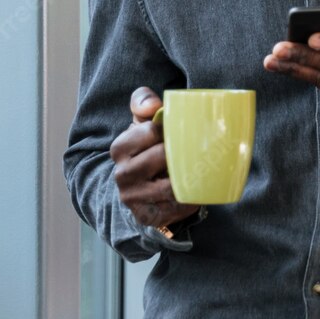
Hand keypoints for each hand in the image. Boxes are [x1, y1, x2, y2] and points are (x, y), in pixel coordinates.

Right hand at [110, 87, 199, 228]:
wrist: (140, 186)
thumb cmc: (147, 146)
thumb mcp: (142, 121)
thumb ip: (143, 102)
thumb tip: (154, 106)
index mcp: (120, 148)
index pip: (150, 131)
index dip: (171, 130)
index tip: (183, 131)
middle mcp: (122, 174)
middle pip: (161, 157)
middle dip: (181, 153)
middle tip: (197, 149)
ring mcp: (133, 198)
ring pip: (170, 186)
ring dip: (187, 178)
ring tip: (199, 169)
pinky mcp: (147, 216)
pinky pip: (175, 209)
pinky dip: (189, 200)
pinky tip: (195, 192)